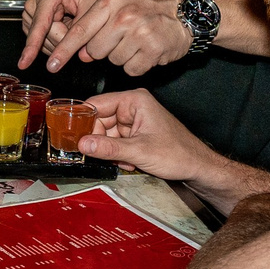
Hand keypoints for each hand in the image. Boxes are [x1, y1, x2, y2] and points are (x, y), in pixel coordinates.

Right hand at [18, 0, 101, 70]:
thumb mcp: (91, 4)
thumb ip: (84, 27)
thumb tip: (74, 49)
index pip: (40, 25)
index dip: (33, 45)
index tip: (25, 61)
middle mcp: (34, 5)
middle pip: (46, 37)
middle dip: (64, 38)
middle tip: (75, 22)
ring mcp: (30, 16)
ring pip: (43, 43)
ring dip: (60, 41)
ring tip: (68, 22)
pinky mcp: (30, 25)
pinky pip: (42, 44)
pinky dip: (55, 42)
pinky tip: (62, 29)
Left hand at [34, 0, 193, 76]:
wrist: (187, 12)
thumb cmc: (150, 8)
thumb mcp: (120, 6)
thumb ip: (98, 26)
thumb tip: (82, 53)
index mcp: (111, 3)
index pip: (79, 30)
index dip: (63, 50)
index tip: (51, 65)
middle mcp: (123, 17)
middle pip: (95, 51)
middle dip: (105, 50)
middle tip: (123, 39)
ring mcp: (139, 33)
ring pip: (114, 61)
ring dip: (124, 57)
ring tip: (138, 42)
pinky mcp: (152, 50)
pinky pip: (132, 69)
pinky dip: (138, 65)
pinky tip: (147, 51)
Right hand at [77, 89, 219, 184]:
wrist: (197, 167)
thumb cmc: (179, 153)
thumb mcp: (139, 151)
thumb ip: (108, 148)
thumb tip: (83, 144)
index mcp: (134, 101)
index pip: (97, 104)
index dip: (83, 120)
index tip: (72, 135)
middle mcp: (133, 107)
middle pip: (99, 120)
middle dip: (99, 140)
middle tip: (97, 155)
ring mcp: (134, 121)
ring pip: (106, 134)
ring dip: (109, 150)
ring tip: (124, 161)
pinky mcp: (135, 134)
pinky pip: (114, 142)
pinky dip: (117, 154)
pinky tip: (129, 162)